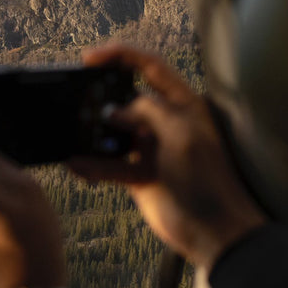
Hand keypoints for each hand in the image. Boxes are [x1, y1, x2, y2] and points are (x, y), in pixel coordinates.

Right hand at [71, 45, 265, 269]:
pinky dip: (93, 165)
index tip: (90, 57)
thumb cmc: (207, 180)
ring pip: (115, 131)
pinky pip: (110, 164)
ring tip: (73, 133)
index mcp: (183, 104)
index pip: (150, 66)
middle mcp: (166, 122)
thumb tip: (116, 108)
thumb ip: (149, 112)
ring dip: (94, 133)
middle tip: (77, 98)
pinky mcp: (140, 175)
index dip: (121, 56)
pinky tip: (77, 165)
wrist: (214, 232)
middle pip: (128, 97)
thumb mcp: (181, 135)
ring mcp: (152, 148)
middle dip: (102, 96)